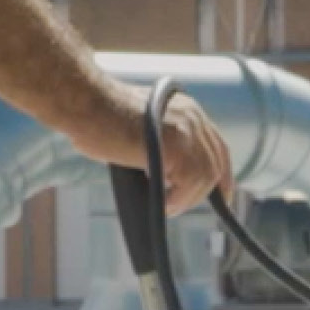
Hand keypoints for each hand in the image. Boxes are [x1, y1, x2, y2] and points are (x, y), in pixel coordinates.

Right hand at [81, 86, 233, 213]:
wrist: (86, 103)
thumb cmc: (100, 118)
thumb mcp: (144, 128)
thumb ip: (162, 145)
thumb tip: (167, 179)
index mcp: (186, 109)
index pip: (217, 145)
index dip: (221, 173)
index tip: (222, 195)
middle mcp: (192, 116)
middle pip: (215, 162)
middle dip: (206, 191)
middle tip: (181, 206)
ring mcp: (187, 129)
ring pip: (205, 176)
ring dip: (188, 198)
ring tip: (167, 206)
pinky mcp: (177, 145)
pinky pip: (190, 182)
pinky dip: (179, 198)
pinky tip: (164, 204)